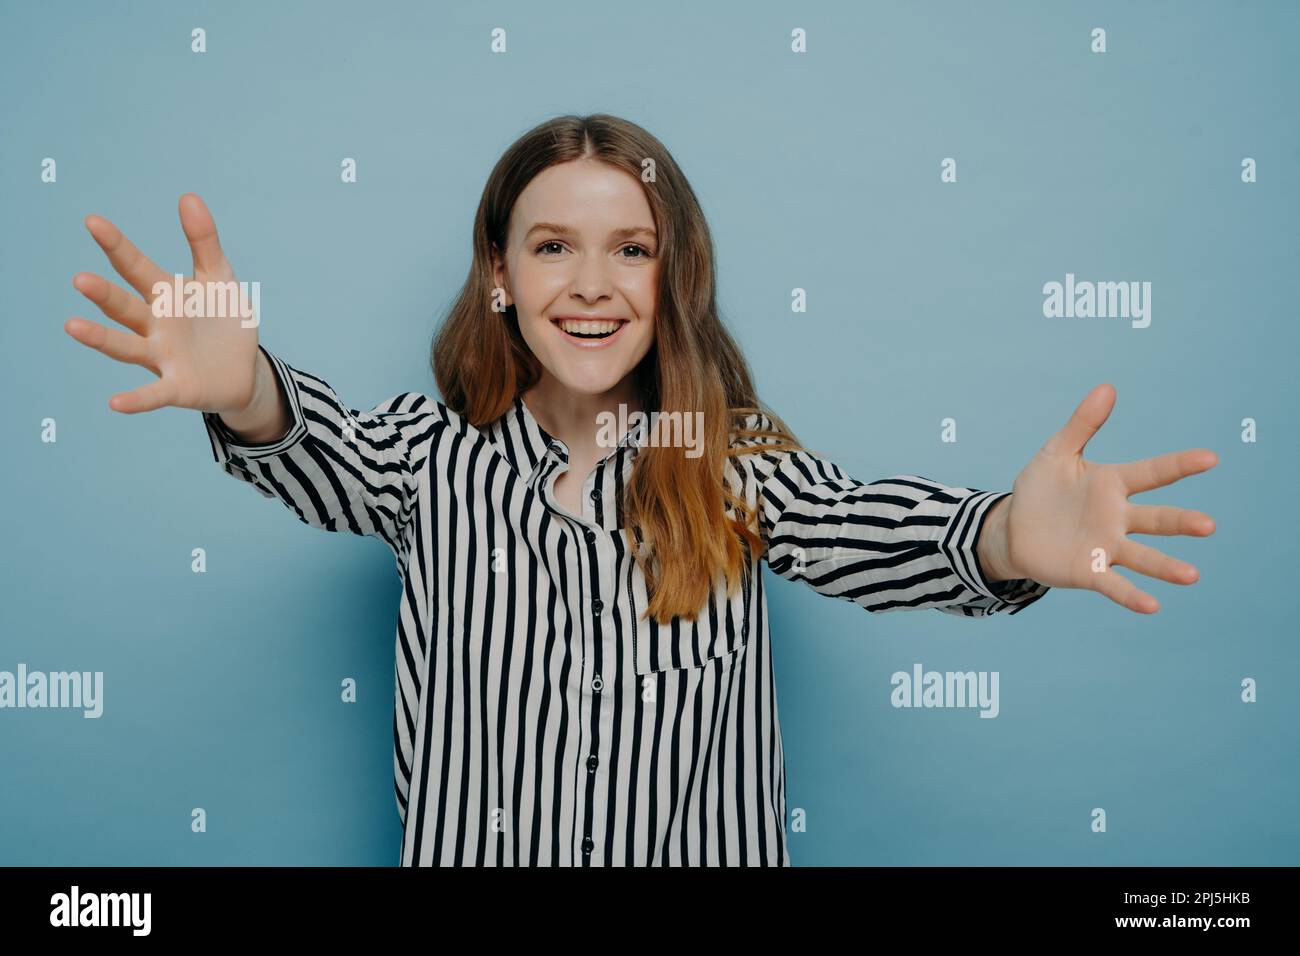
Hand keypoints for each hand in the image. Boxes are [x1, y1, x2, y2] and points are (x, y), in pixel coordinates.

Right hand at [65, 193, 259, 414]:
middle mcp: (155, 326)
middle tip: (80, 279)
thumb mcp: (219, 279)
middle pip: (125, 307)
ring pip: (127, 347)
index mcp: (165, 296)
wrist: (244, 370)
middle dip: (104, 295)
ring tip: (73, 327)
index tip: (93, 221)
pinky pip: (153, 394)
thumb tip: (188, 196)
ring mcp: (163, 358)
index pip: (136, 267)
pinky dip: (136, 399)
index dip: (117, 246)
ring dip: (101, 339)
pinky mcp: (178, 387)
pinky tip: (115, 403)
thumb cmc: (223, 321)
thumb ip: (204, 241)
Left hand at [994, 384, 1217, 613]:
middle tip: (1208, 525)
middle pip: (1155, 518)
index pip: (1152, 472)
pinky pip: (1114, 584)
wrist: (1013, 529)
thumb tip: (1107, 388)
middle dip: (1180, 521)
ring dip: (1166, 566)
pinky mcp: (1089, 570)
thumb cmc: (1040, 490)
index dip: (1179, 465)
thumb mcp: (1056, 453)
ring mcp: (1106, 545)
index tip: (1210, 458)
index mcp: (1112, 484)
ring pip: (1143, 556)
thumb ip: (1082, 424)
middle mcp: (1117, 517)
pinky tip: (1152, 606)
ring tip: (1191, 575)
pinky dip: (1131, 595)